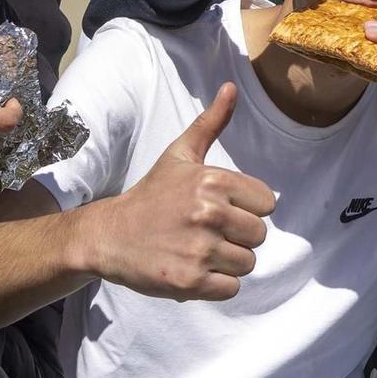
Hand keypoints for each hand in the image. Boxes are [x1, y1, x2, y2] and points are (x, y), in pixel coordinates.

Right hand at [90, 83, 274, 299]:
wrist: (109, 235)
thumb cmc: (152, 195)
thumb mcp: (180, 155)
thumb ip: (210, 123)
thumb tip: (232, 88)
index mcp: (213, 180)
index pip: (266, 204)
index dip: (246, 208)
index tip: (219, 209)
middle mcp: (209, 213)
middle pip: (259, 235)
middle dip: (237, 237)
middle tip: (206, 232)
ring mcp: (200, 249)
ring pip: (248, 263)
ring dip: (227, 263)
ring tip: (198, 250)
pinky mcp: (190, 281)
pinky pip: (231, 289)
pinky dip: (215, 285)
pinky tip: (193, 270)